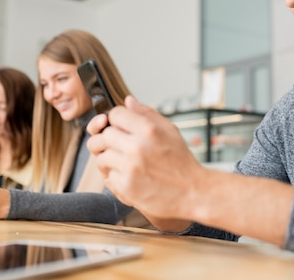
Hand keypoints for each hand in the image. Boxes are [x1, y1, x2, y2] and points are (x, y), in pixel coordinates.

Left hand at [86, 95, 205, 220]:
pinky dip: (115, 177)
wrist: (192, 192)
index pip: (115, 114)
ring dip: (109, 159)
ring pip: (101, 156)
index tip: (120, 126)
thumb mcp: (170, 131)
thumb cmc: (181, 161)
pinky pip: (107, 176)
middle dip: (108, 139)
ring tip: (121, 162)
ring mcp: (130, 167)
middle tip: (116, 145)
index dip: (116, 119)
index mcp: (149, 129)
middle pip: (104, 134)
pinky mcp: (126, 187)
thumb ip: (147, 114)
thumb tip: (128, 101)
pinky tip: (127, 176)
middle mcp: (137, 147)